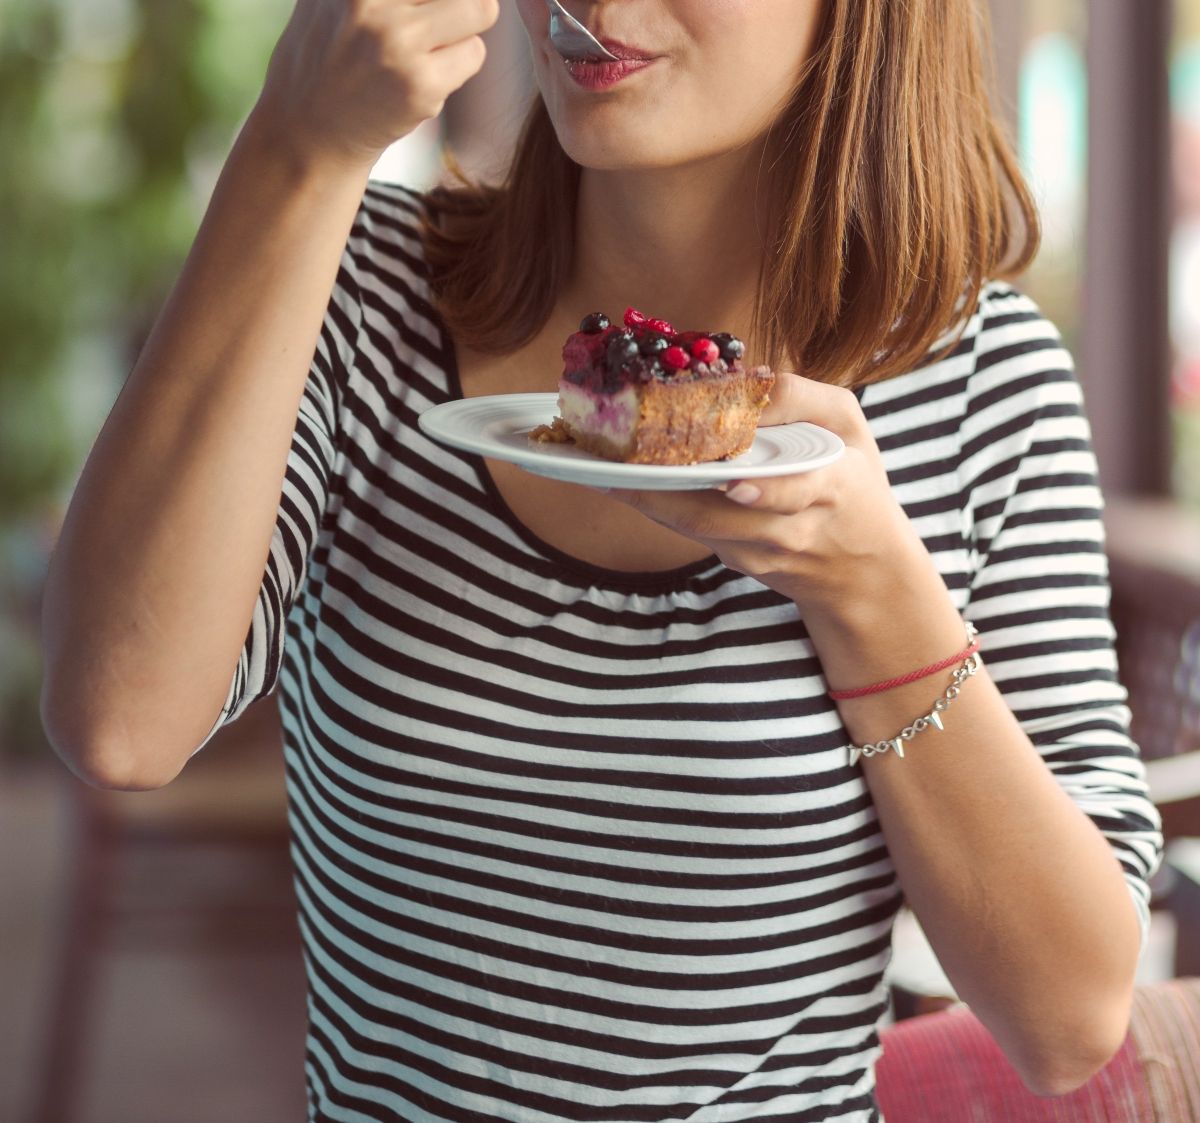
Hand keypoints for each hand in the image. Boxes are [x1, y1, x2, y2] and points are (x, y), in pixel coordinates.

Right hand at [254, 0, 499, 171]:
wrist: (308, 128)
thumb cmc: (328, 52)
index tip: (428, 8)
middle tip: (438, 20)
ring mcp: (396, 41)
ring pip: (481, 9)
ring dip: (465, 28)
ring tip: (433, 45)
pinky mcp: (419, 85)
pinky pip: (474, 54)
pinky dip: (458, 66)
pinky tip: (424, 77)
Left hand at [608, 373, 929, 625]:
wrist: (864, 572)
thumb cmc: (856, 484)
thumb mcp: (850, 428)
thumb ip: (802, 398)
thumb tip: (746, 377)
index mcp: (829, 487)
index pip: (793, 491)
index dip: (762, 491)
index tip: (729, 481)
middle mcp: (791, 530)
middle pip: (721, 517)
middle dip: (668, 493)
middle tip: (624, 466)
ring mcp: (762, 554)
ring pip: (699, 528)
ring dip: (651, 502)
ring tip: (610, 474)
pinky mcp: (741, 563)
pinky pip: (694, 533)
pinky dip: (661, 509)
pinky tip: (628, 487)